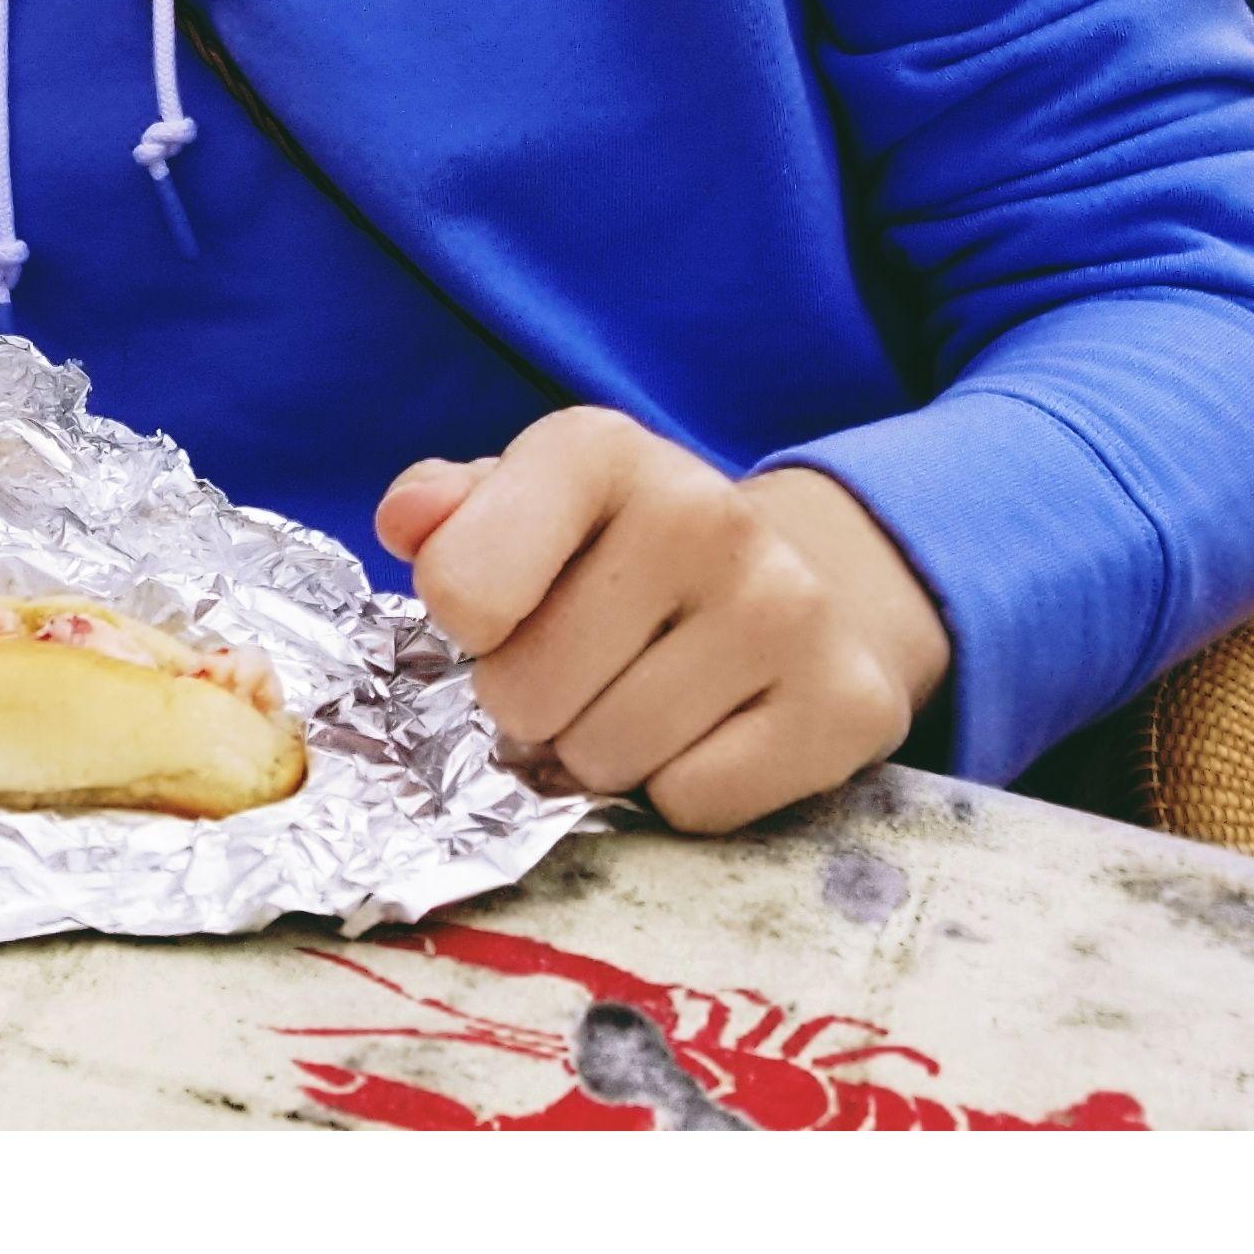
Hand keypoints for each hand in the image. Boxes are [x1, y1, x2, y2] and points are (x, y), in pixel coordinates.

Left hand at [376, 408, 951, 833]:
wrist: (805, 578)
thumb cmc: (621, 552)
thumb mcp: (525, 503)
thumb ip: (446, 511)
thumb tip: (406, 522)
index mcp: (599, 450)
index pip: (461, 587)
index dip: (462, 628)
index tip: (493, 614)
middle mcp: (704, 514)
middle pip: (527, 691)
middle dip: (529, 701)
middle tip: (574, 670)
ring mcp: (787, 610)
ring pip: (608, 757)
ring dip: (599, 752)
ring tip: (636, 697)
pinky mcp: (847, 703)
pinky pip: (694, 803)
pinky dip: (680, 791)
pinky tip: (708, 731)